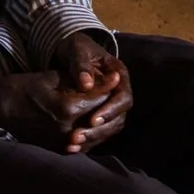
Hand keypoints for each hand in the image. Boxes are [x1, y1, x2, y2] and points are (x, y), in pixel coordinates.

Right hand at [0, 67, 115, 152]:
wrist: (0, 107)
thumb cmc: (24, 87)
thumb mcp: (52, 77)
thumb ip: (77, 81)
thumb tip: (99, 78)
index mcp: (66, 109)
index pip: (96, 98)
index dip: (107, 86)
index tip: (116, 77)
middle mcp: (66, 129)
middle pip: (98, 118)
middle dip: (108, 104)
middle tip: (114, 91)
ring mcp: (61, 141)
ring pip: (92, 134)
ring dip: (101, 121)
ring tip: (107, 108)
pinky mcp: (55, 147)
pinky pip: (80, 144)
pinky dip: (89, 134)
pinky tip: (92, 124)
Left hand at [53, 32, 130, 151]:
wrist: (70, 52)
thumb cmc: (75, 48)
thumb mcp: (77, 49)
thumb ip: (81, 64)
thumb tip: (86, 84)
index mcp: (119, 74)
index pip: (123, 97)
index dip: (110, 110)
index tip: (93, 119)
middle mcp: (119, 91)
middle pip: (120, 117)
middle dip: (101, 129)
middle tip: (79, 135)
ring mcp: (110, 104)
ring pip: (110, 128)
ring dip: (93, 137)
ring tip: (73, 142)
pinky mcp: (100, 114)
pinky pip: (99, 131)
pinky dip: (87, 139)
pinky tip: (71, 145)